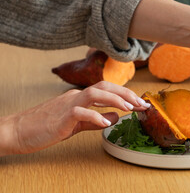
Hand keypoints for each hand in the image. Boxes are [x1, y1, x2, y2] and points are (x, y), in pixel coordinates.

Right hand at [0, 81, 149, 155]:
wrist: (19, 131)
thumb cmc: (47, 126)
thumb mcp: (78, 122)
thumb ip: (96, 119)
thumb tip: (116, 116)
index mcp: (80, 96)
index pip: (107, 90)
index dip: (125, 94)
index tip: (140, 103)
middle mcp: (76, 96)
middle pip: (104, 86)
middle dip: (125, 93)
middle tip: (141, 103)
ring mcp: (67, 104)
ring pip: (94, 93)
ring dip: (114, 99)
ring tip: (129, 108)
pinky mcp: (60, 117)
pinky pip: (80, 112)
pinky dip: (95, 116)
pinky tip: (106, 123)